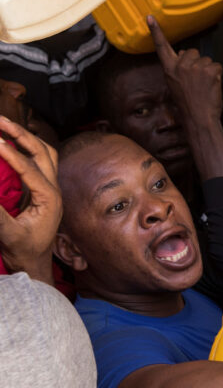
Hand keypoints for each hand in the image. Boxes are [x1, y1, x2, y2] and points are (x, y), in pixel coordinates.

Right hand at [0, 117, 60, 283]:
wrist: (34, 263)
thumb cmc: (24, 250)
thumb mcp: (8, 234)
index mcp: (50, 199)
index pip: (30, 168)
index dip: (10, 154)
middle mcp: (53, 189)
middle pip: (43, 152)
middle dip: (21, 134)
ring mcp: (49, 187)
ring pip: (44, 153)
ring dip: (25, 136)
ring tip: (3, 124)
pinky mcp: (41, 189)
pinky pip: (38, 160)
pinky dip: (25, 146)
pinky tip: (9, 139)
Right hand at [147, 15, 222, 127]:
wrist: (199, 119)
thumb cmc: (189, 105)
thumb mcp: (176, 85)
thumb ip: (178, 68)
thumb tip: (182, 53)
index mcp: (169, 69)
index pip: (162, 47)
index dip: (156, 32)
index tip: (150, 18)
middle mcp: (180, 66)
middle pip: (193, 52)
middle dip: (198, 62)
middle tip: (198, 82)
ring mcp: (194, 67)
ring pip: (207, 60)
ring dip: (209, 71)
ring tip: (204, 87)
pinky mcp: (208, 70)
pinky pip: (217, 66)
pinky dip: (218, 76)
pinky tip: (212, 87)